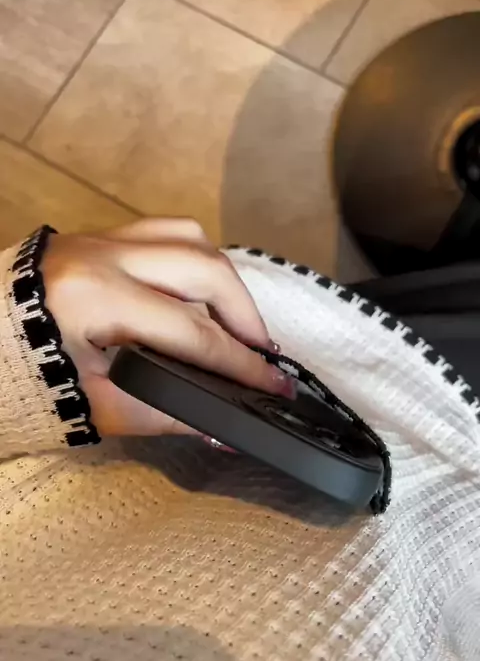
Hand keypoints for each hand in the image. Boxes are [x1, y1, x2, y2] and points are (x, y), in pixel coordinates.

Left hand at [41, 218, 293, 436]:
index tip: (274, 388)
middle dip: (245, 314)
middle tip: (261, 354)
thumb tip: (224, 427)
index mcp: (97, 299)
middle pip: (204, 268)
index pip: (193, 334)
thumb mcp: (95, 407)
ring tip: (234, 322)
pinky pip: (161, 233)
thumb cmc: (24, 383)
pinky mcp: (94, 238)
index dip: (241, 365)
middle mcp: (103, 255)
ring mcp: (98, 239)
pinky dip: (191, 261)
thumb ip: (166, 414)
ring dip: (222, 280)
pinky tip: (196, 294)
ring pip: (187, 237)